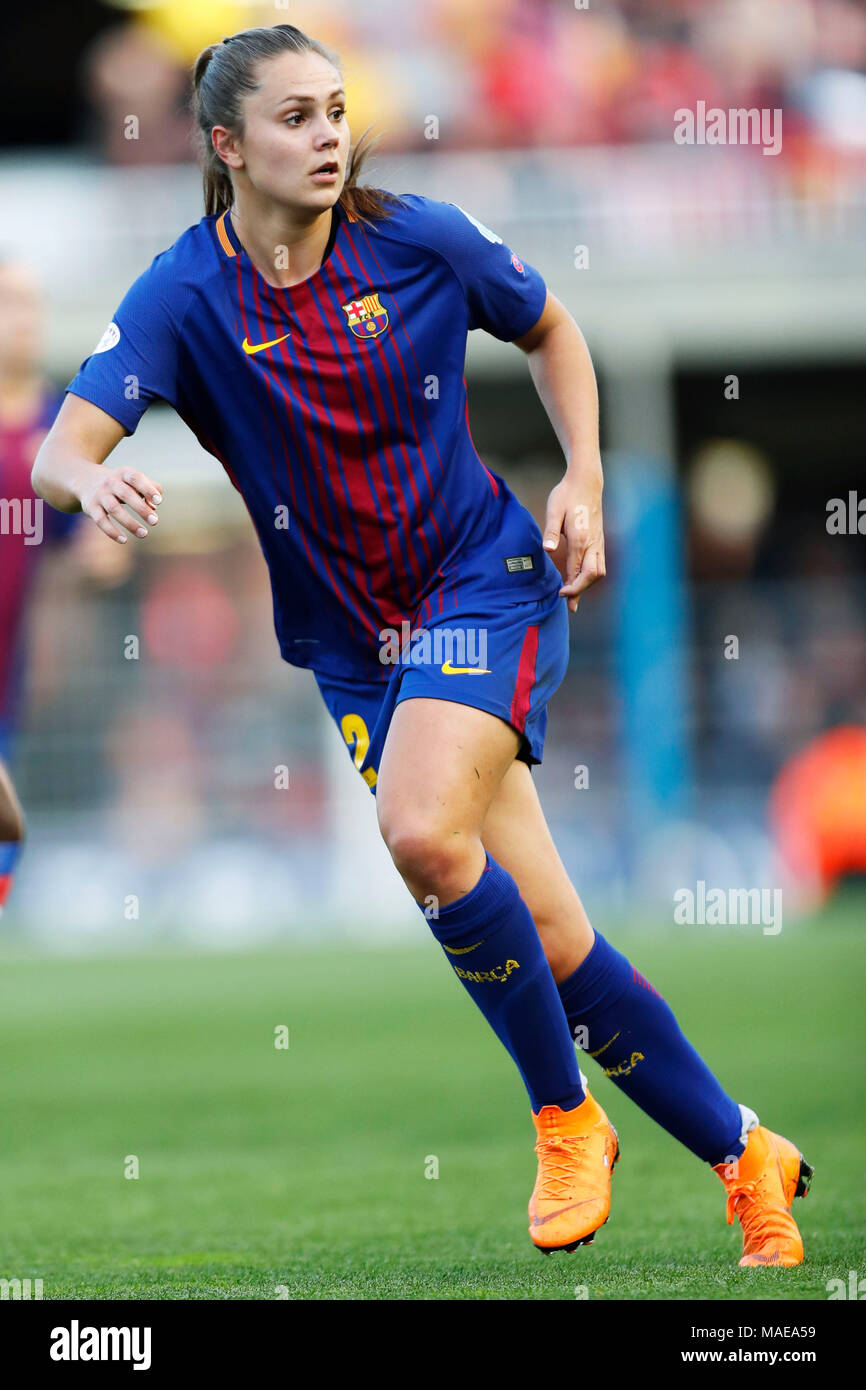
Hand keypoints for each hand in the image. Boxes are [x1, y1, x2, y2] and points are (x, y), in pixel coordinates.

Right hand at [79, 466, 163, 543]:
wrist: (86, 480)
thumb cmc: (121, 483)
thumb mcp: (134, 481)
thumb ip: (150, 489)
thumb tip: (153, 507)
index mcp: (123, 473)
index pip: (135, 478)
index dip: (147, 489)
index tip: (158, 501)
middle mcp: (110, 482)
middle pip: (126, 494)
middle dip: (141, 509)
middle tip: (155, 521)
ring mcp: (100, 494)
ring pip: (114, 509)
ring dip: (130, 523)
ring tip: (144, 534)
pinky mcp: (91, 507)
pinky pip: (101, 520)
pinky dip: (112, 531)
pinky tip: (124, 540)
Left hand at [542, 471, 604, 611]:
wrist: (586, 481)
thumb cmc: (567, 494)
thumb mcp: (554, 510)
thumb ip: (551, 530)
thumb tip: (548, 549)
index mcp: (581, 538)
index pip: (579, 571)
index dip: (571, 587)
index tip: (560, 595)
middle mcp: (593, 542)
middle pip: (593, 576)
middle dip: (581, 590)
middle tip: (566, 600)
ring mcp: (599, 541)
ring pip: (599, 571)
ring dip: (587, 584)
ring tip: (573, 594)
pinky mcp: (599, 539)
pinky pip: (598, 563)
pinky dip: (590, 576)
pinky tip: (580, 579)